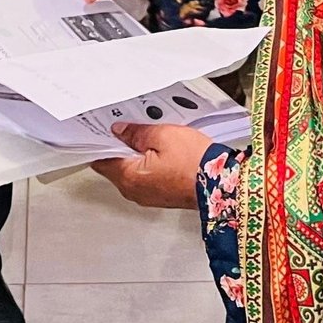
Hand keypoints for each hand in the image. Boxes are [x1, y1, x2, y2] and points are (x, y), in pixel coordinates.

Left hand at [91, 122, 209, 209]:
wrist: (223, 183)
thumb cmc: (195, 162)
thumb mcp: (162, 135)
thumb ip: (136, 132)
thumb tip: (120, 130)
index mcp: (129, 177)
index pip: (101, 160)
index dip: (99, 141)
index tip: (101, 128)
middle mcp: (135, 191)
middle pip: (114, 166)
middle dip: (117, 146)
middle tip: (123, 126)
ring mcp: (148, 196)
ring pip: (130, 171)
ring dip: (133, 154)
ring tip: (142, 134)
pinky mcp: (161, 195)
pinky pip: (144, 177)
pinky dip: (145, 163)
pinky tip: (155, 149)